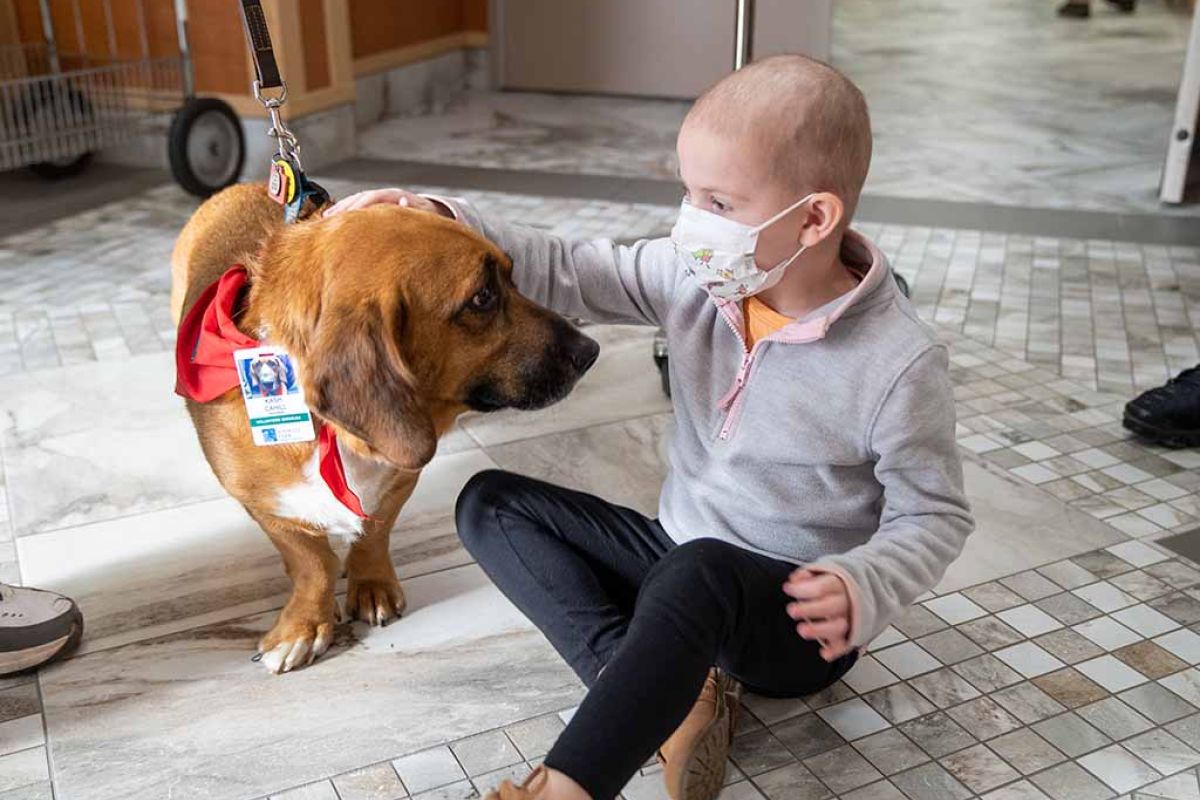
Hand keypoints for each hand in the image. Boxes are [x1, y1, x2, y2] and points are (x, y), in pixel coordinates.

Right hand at [323, 188, 451, 218]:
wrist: (431, 211)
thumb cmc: (427, 216)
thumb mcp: (424, 213)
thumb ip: (414, 208)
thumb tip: (403, 202)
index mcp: (395, 196)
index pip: (373, 197)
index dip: (360, 205)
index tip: (348, 216)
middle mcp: (385, 194)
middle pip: (360, 197)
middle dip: (345, 207)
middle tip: (330, 219)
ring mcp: (379, 198)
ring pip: (356, 200)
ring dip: (341, 208)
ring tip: (326, 219)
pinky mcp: (376, 205)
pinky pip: (357, 206)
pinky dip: (344, 211)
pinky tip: (331, 218)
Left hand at [783, 568, 851, 661]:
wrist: (860, 594)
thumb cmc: (833, 586)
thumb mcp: (821, 573)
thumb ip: (807, 575)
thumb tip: (795, 579)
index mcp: (839, 584)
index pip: (822, 587)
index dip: (803, 588)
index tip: (788, 589)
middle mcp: (846, 602)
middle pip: (831, 606)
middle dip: (810, 609)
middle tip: (792, 610)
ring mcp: (849, 619)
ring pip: (839, 626)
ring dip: (820, 630)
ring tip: (802, 630)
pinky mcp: (850, 636)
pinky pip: (846, 645)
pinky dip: (836, 651)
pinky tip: (824, 653)